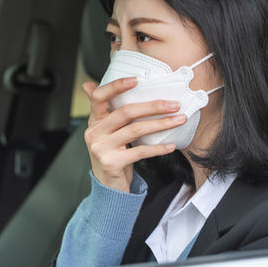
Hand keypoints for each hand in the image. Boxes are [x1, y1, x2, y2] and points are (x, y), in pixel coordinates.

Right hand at [82, 77, 185, 191]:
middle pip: (125, 112)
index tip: (137, 80)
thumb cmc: (111, 154)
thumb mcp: (104, 131)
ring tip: (178, 120)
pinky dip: (157, 148)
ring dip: (161, 124)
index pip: (100, 97)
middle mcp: (94, 133)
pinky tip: (170, 145)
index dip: (116, 86)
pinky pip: (139, 152)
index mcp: (94, 121)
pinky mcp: (112, 163)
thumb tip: (88, 85)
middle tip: (173, 104)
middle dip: (152, 106)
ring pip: (135, 130)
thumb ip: (103, 110)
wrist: (107, 186)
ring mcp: (102, 148)